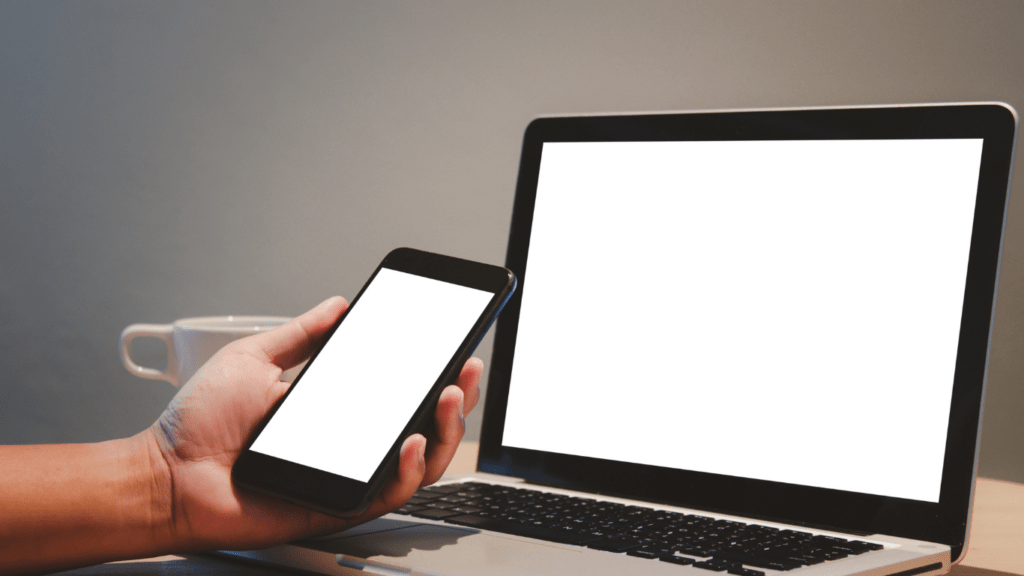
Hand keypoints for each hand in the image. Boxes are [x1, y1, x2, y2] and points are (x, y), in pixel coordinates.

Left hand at [145, 296, 481, 550]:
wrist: (167, 472)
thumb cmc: (201, 425)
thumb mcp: (255, 359)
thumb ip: (301, 334)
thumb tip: (337, 305)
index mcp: (338, 410)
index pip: (401, 392)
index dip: (435, 372)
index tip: (454, 345)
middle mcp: (351, 443)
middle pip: (425, 426)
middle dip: (457, 397)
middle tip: (464, 369)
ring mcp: (348, 475)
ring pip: (421, 462)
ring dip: (446, 430)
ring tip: (447, 396)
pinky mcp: (339, 506)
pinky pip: (389, 493)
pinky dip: (410, 468)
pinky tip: (411, 441)